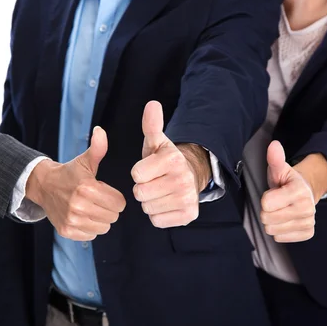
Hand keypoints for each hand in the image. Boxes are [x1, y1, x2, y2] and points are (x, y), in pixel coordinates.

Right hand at [25, 127, 125, 240]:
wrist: (44, 185)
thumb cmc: (70, 173)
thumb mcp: (85, 160)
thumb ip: (98, 147)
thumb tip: (100, 131)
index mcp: (87, 188)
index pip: (119, 203)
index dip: (116, 198)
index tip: (106, 192)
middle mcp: (79, 206)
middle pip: (113, 216)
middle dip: (109, 208)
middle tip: (98, 200)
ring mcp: (72, 220)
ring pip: (104, 227)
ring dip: (101, 219)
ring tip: (91, 208)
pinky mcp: (66, 230)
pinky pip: (91, 235)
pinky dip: (90, 228)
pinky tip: (83, 216)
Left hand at [131, 101, 210, 227]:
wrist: (190, 177)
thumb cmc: (165, 162)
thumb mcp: (157, 142)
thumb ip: (151, 125)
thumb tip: (152, 105)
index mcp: (173, 160)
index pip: (136, 174)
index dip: (139, 172)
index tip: (149, 169)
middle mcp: (183, 179)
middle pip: (140, 193)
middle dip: (143, 188)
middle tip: (154, 182)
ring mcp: (187, 199)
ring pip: (147, 208)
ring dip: (150, 202)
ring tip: (160, 192)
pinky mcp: (189, 215)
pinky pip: (157, 220)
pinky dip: (158, 215)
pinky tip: (166, 204)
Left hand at [260, 141, 315, 242]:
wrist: (304, 193)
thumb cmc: (286, 182)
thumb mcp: (279, 169)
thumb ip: (275, 159)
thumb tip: (273, 145)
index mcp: (299, 190)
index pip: (266, 204)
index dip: (265, 199)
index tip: (273, 193)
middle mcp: (307, 207)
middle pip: (267, 219)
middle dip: (267, 211)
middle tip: (275, 204)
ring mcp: (309, 222)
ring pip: (272, 230)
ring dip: (272, 222)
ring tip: (281, 210)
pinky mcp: (308, 233)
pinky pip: (280, 238)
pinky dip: (280, 230)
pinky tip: (286, 220)